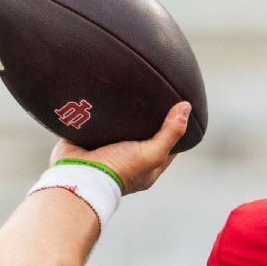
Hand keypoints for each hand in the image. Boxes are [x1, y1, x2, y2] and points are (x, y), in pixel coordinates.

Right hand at [49, 102, 191, 193]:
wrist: (80, 175)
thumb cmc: (119, 170)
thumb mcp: (152, 153)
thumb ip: (170, 133)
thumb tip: (187, 107)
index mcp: (147, 166)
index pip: (168, 147)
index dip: (175, 130)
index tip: (178, 109)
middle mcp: (128, 159)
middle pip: (142, 135)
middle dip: (146, 118)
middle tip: (151, 95)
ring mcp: (106, 149)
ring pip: (117, 127)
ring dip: (120, 114)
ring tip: (128, 90)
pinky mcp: (86, 140)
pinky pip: (94, 122)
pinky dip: (97, 111)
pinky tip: (103, 95)